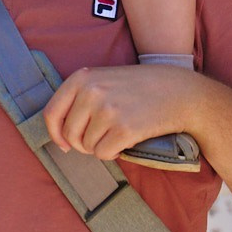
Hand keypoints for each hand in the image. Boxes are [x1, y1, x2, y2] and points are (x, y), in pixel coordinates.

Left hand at [42, 63, 200, 164]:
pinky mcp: (123, 129)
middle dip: (82, 144)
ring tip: (120, 132)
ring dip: (101, 146)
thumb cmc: (141, 88)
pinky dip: (113, 153)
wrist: (180, 92)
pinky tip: (126, 141)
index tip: (64, 143)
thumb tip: (60, 136)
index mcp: (82, 78)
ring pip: (87, 146)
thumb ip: (80, 99)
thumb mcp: (105, 80)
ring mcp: (107, 110)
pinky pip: (103, 154)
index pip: (52, 113)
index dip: (55, 134)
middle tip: (101, 139)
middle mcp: (91, 92)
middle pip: (69, 134)